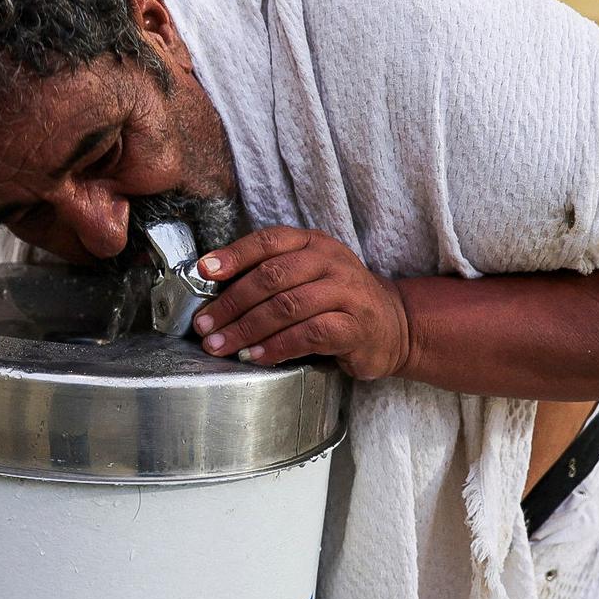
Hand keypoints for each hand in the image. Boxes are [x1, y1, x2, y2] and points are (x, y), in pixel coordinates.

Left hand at [192, 226, 411, 379]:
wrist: (395, 324)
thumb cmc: (337, 300)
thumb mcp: (308, 274)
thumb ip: (270, 274)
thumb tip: (214, 287)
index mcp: (313, 243)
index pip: (268, 241)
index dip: (233, 255)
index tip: (204, 272)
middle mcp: (330, 262)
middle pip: (272, 277)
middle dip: (232, 303)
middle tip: (205, 324)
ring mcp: (347, 293)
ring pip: (287, 306)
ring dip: (248, 329)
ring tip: (222, 345)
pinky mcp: (356, 327)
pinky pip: (309, 334)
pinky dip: (278, 347)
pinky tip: (257, 356)